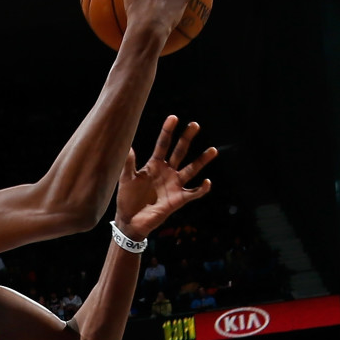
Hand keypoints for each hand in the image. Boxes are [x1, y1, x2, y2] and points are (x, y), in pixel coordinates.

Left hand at [115, 115, 215, 238]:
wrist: (130, 221)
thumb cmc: (127, 199)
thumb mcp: (126, 179)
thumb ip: (128, 164)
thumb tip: (128, 146)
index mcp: (154, 165)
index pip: (163, 145)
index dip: (168, 131)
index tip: (173, 118)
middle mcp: (167, 172)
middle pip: (180, 152)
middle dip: (187, 138)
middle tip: (195, 125)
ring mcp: (174, 185)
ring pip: (191, 169)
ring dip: (202, 161)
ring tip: (212, 150)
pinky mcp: (179, 199)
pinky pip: (194, 193)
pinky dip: (201, 189)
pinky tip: (207, 182)